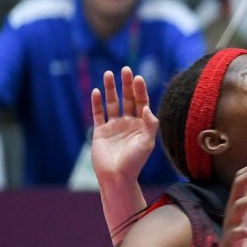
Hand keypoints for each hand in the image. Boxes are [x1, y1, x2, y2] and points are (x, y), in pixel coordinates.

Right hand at [91, 67, 158, 185]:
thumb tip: (147, 107)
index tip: (138, 78)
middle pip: (128, 99)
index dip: (140, 90)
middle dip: (126, 84)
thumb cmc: (135, 162)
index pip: (142, 102)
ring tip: (109, 73)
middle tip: (125, 69)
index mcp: (142, 124)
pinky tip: (97, 91)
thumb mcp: (147, 143)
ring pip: (112, 103)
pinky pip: (98, 114)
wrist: (116, 177)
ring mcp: (114, 126)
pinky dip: (97, 103)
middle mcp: (128, 123)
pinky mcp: (100, 131)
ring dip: (110, 89)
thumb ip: (150, 124)